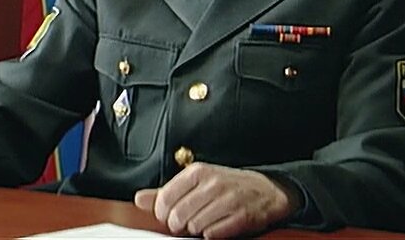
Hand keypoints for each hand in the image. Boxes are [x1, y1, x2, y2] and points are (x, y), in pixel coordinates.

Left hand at [133, 162, 299, 237]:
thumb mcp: (194, 182)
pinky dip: (212, 234)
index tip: (168, 215)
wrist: (265, 190)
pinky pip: (214, 234)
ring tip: (204, 222)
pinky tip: (217, 226)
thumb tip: (139, 199)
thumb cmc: (225, 186)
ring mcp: (228, 200)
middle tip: (186, 222)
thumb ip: (165, 191)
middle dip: (179, 224)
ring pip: (195, 226)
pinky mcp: (242, 217)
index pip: (166, 198)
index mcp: (197, 172)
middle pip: (178, 215)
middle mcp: (212, 183)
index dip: (163, 212)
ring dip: (196, 229)